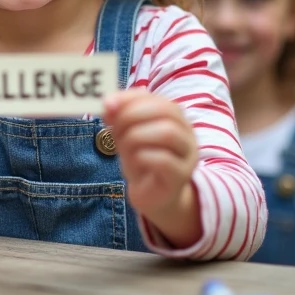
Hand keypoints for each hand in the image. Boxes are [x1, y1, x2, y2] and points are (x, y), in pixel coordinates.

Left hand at [103, 90, 198, 220]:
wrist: (153, 195)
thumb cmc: (141, 160)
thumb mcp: (126, 133)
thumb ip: (119, 116)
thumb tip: (108, 103)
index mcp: (175, 117)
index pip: (157, 98)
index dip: (130, 99)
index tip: (107, 105)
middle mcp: (186, 132)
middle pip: (166, 111)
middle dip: (133, 115)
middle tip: (114, 129)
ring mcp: (187, 154)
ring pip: (168, 133)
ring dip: (137, 136)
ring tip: (123, 146)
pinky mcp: (181, 176)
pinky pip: (164, 160)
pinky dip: (143, 157)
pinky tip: (134, 161)